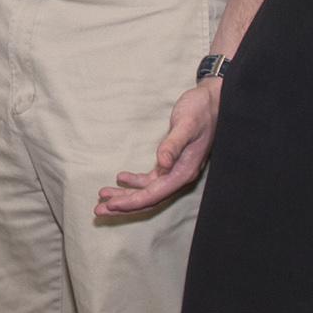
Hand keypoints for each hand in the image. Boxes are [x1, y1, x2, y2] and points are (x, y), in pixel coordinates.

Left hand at [96, 81, 219, 215]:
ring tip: (103, 196)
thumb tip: (161, 164)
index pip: (154, 194)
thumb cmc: (201, 111)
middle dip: (124, 205)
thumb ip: (173, 144)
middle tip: (98, 210)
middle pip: (149, 199)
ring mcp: (176, 171)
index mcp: (184, 171)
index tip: (111, 205)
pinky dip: (135, 182)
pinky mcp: (172, 163)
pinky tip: (121, 178)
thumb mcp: (186, 124)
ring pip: (148, 191)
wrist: (214, 102)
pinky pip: (152, 180)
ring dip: (126, 195)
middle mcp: (180, 176)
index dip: (132, 202)